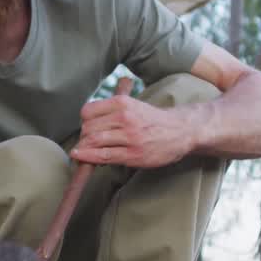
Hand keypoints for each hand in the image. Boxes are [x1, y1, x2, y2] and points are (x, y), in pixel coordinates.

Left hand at [71, 95, 194, 167]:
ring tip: (84, 151)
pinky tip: (79, 157)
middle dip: (83, 137)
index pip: (88, 111)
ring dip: (84, 148)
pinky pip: (103, 156)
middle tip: (87, 143)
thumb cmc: (154, 120)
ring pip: (93, 141)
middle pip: (88, 128)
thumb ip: (112, 109)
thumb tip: (86, 118)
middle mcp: (124, 117)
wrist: (181, 131)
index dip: (84, 121)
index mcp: (122, 103)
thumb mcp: (133, 105)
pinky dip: (87, 157)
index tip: (88, 128)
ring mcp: (129, 136)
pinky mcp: (133, 154)